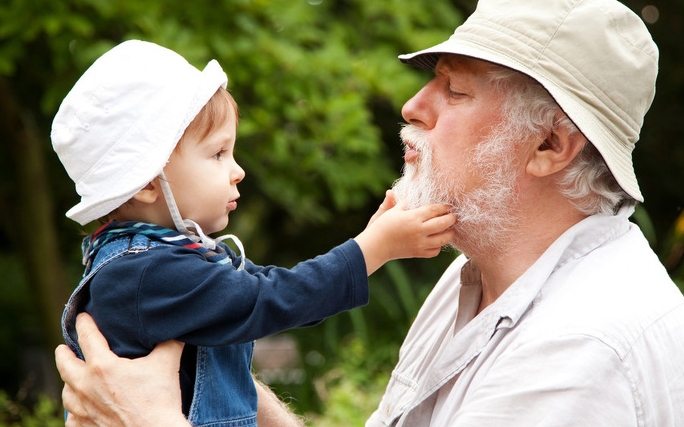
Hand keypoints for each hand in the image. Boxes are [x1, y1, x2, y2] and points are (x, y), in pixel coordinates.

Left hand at [55, 313, 188, 426]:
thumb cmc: (160, 400)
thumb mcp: (166, 363)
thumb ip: (168, 342)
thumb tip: (175, 328)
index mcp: (102, 366)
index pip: (87, 337)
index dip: (84, 323)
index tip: (82, 317)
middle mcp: (86, 387)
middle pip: (64, 364)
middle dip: (63, 353)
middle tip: (63, 348)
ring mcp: (84, 410)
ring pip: (66, 392)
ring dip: (68, 382)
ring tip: (73, 378)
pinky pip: (72, 419)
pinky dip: (74, 411)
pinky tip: (79, 409)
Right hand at [355, 190, 455, 273]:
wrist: (376, 246)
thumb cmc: (380, 226)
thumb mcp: (388, 211)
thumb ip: (394, 201)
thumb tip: (391, 192)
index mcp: (413, 217)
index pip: (435, 210)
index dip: (444, 207)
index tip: (448, 206)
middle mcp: (419, 230)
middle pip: (443, 224)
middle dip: (451, 219)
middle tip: (452, 216)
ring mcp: (420, 243)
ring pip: (443, 239)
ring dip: (449, 233)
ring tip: (449, 229)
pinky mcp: (418, 253)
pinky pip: (435, 251)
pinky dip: (438, 246)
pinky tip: (436, 240)